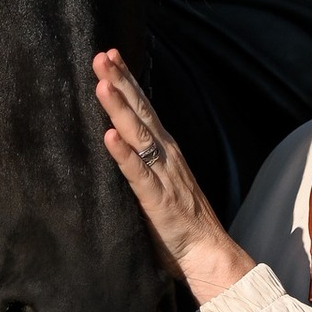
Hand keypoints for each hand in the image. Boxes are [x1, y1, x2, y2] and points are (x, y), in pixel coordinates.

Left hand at [93, 51, 250, 301]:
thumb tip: (117, 149)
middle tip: (101, 55)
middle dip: (121, 82)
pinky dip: (123, 153)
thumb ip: (140, 168)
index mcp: (165, 153)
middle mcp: (166, 156)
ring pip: (139, 135)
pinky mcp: (157, 200)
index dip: (127, 82)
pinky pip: (137, 173)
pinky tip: (109, 135)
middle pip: (141, 111)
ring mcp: (163, 176)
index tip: (110, 56)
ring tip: (102, 83)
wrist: (209, 256)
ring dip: (120, 108)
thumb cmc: (181, 227)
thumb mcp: (157, 188)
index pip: (144, 110)